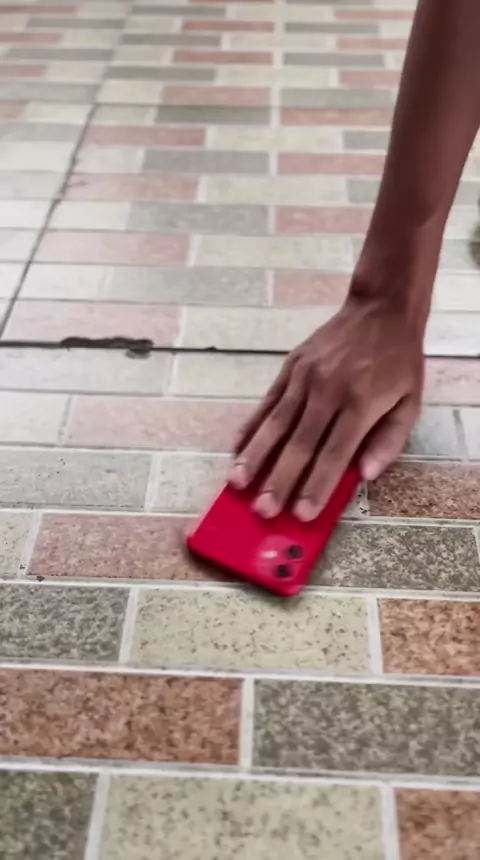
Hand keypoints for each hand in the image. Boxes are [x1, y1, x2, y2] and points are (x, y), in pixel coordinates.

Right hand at [229, 294, 424, 520]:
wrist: (380, 309)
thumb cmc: (397, 362)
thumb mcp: (411, 402)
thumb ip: (389, 440)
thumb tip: (365, 475)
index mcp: (361, 403)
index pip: (335, 453)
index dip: (317, 486)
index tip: (301, 514)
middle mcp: (329, 390)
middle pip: (299, 444)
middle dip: (279, 480)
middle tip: (263, 510)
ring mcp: (305, 377)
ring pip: (275, 424)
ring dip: (255, 457)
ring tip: (237, 483)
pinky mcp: (291, 367)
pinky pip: (267, 402)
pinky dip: (251, 427)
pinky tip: (236, 448)